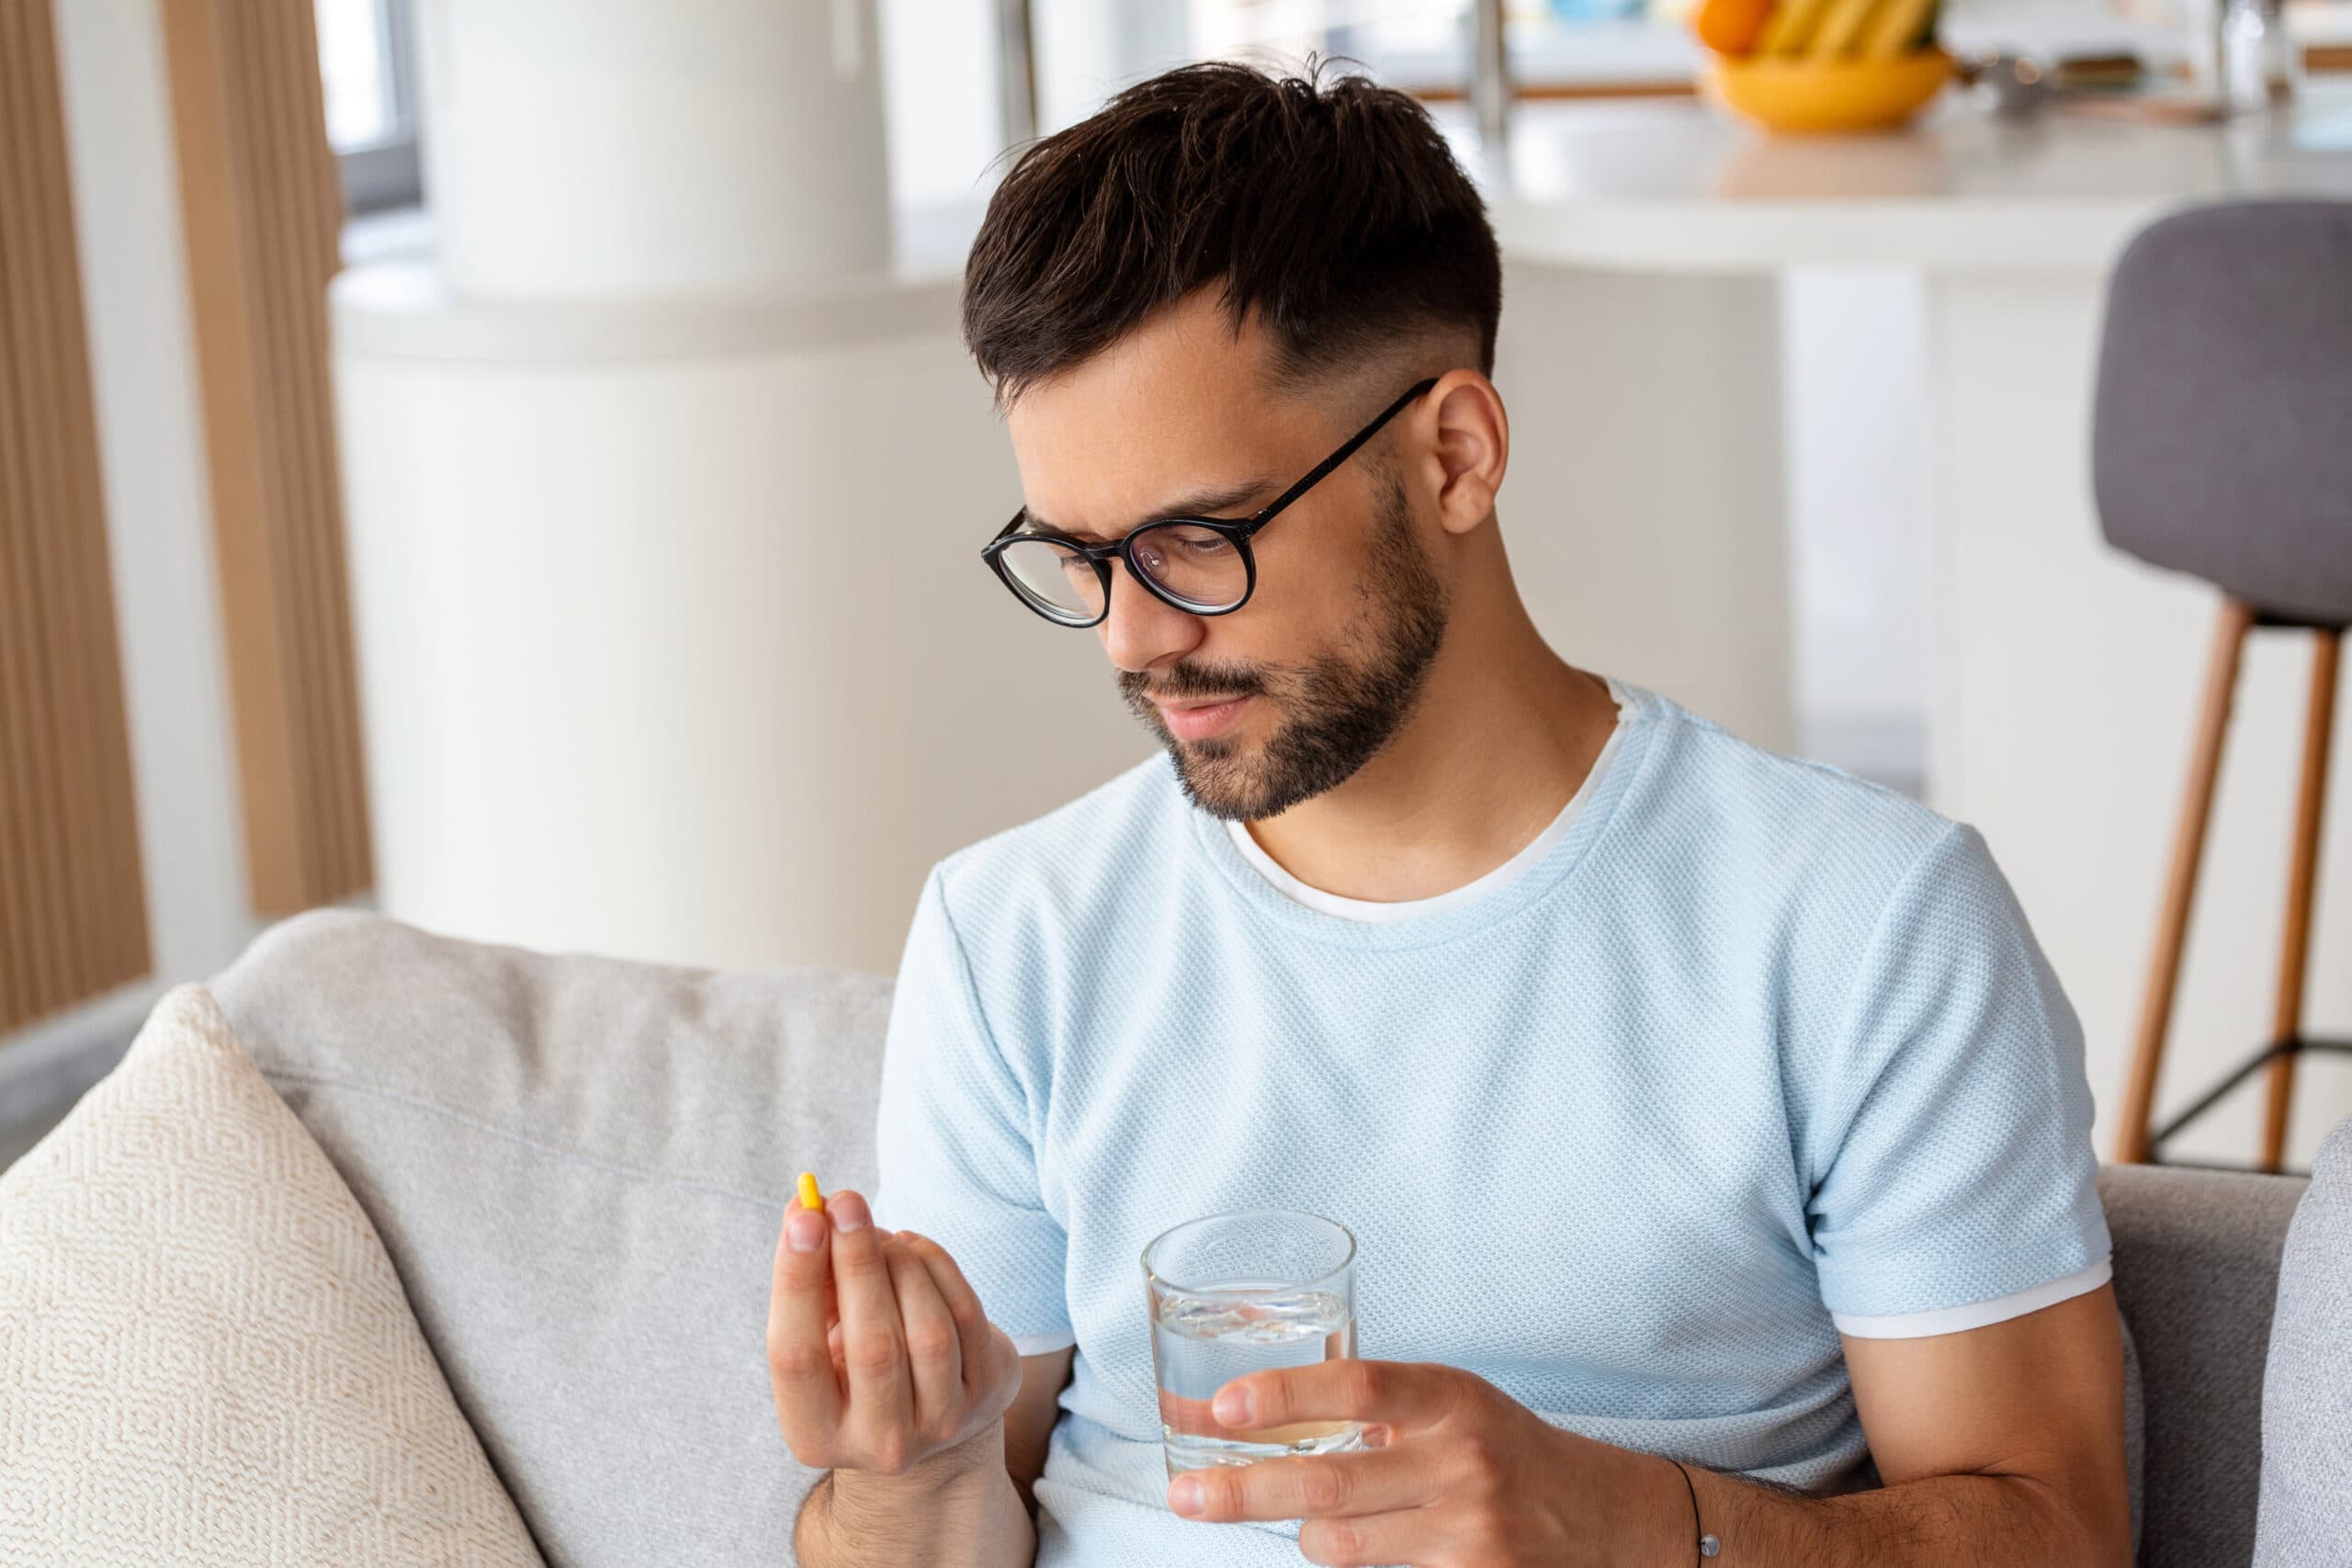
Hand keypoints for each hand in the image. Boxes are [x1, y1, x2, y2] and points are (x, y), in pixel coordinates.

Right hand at [767, 1186, 1023, 1477]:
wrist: (924, 1410)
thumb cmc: (853, 1358)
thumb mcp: (818, 1333)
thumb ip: (807, 1277)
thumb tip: (807, 1207)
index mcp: (814, 1433)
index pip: (796, 1357)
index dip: (798, 1282)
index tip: (805, 1218)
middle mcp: (880, 1443)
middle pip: (872, 1346)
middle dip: (857, 1261)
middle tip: (845, 1202)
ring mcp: (940, 1425)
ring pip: (928, 1331)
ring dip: (901, 1264)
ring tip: (880, 1233)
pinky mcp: (986, 1395)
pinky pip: (966, 1317)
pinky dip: (937, 1267)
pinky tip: (912, 1247)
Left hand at [1163, 1359, 1690, 1566]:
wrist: (1605, 1518)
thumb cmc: (1502, 1450)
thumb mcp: (1448, 1406)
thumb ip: (1361, 1407)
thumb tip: (1223, 1410)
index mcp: (1453, 1398)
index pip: (1361, 1386)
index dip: (1287, 1395)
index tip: (1223, 1407)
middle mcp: (1465, 1462)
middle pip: (1331, 1483)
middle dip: (1244, 1492)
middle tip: (1184, 1497)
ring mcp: (1473, 1533)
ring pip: (1341, 1546)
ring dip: (1308, 1536)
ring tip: (1322, 1521)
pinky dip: (1356, 1564)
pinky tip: (1373, 1547)